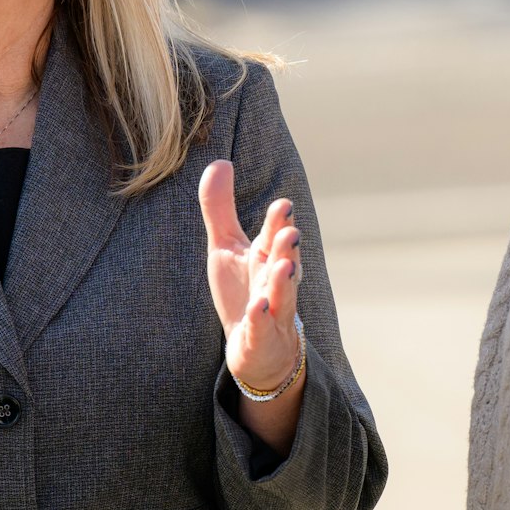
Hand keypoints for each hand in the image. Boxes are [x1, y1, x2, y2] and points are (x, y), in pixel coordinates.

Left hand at [200, 159, 302, 392]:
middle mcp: (275, 281)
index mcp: (267, 256)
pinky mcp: (262, 339)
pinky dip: (260, 319)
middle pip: (284, 262)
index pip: (275, 235)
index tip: (283, 205)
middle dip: (287, 248)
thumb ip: (220, 208)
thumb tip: (220, 161)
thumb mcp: (225, 247)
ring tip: (284, 265)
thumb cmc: (243, 290)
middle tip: (290, 232)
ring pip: (283, 295)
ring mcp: (273, 312)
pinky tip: (257, 308)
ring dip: (283, 281)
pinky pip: (262, 329)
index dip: (279, 222)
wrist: (257, 348)